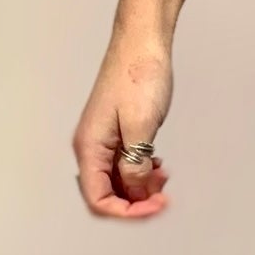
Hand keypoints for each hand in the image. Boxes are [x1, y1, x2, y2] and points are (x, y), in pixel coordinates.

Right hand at [73, 40, 172, 220]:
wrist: (142, 42)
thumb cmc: (139, 75)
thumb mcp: (141, 126)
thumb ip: (135, 165)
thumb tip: (134, 192)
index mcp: (90, 147)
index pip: (98, 199)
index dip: (126, 211)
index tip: (155, 207)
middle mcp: (91, 147)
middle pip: (107, 194)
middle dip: (136, 201)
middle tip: (163, 195)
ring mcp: (103, 140)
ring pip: (117, 181)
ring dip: (141, 187)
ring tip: (163, 177)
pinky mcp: (117, 133)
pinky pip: (124, 165)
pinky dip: (141, 172)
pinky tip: (158, 166)